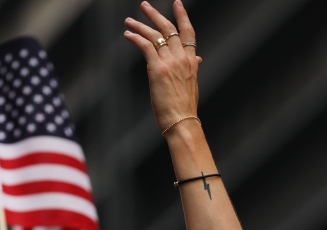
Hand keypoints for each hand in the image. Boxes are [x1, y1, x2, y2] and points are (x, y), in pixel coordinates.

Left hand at [124, 1, 201, 131]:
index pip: (188, 33)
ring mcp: (170, 62)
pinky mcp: (157, 69)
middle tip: (144, 5)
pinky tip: (128, 35)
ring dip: (140, 26)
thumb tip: (198, 60)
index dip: (182, 17)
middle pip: (168, 29)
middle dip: (155, 15)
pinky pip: (146, 46)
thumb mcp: (192, 84)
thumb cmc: (184, 108)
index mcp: (192, 61)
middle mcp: (182, 58)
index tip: (177, 4)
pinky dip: (136, 38)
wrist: (182, 121)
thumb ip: (193, 68)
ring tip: (129, 21)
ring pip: (154, 36)